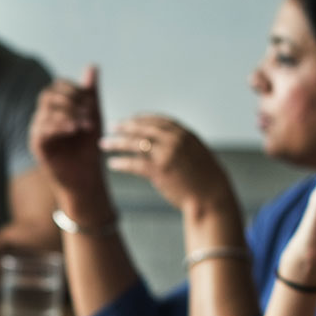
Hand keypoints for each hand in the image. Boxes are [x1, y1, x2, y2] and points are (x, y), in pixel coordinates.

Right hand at [29, 65, 110, 212]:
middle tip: (88, 111)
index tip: (90, 100)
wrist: (86, 178)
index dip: (72, 88)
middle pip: (47, 94)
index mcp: (56, 108)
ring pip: (45, 110)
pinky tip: (74, 129)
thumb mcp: (94, 116)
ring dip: (68, 112)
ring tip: (85, 123)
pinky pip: (42, 128)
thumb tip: (91, 66)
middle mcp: (43, 117)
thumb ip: (91, 93)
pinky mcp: (37, 145)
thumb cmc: (89, 148)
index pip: (56, 86)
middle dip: (70, 99)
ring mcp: (38, 131)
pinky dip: (60, 125)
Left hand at [101, 114, 232, 213]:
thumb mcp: (195, 153)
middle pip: (143, 128)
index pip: (157, 120)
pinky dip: (120, 163)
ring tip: (104, 143)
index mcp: (185, 133)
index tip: (130, 119)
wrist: (211, 196)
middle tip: (112, 126)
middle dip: (125, 126)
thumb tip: (158, 143)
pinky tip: (112, 164)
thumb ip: (179, 144)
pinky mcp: (159, 170)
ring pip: (134, 143)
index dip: (141, 119)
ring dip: (116, 142)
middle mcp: (175, 139)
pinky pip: (133, 163)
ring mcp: (167, 154)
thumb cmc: (204, 178)